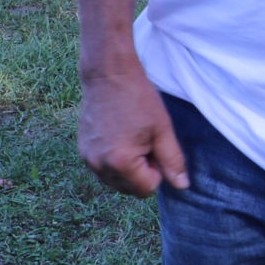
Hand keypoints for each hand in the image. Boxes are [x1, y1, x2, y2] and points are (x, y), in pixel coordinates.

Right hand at [77, 57, 189, 195]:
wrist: (109, 74)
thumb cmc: (138, 99)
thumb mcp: (162, 130)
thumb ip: (172, 161)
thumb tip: (182, 186)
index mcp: (120, 163)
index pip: (147, 189)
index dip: (157, 171)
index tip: (154, 145)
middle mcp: (99, 166)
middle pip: (129, 188)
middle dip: (141, 171)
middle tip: (143, 141)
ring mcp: (87, 158)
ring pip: (115, 181)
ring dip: (127, 168)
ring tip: (130, 137)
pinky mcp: (82, 150)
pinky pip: (103, 168)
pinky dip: (113, 160)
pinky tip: (118, 135)